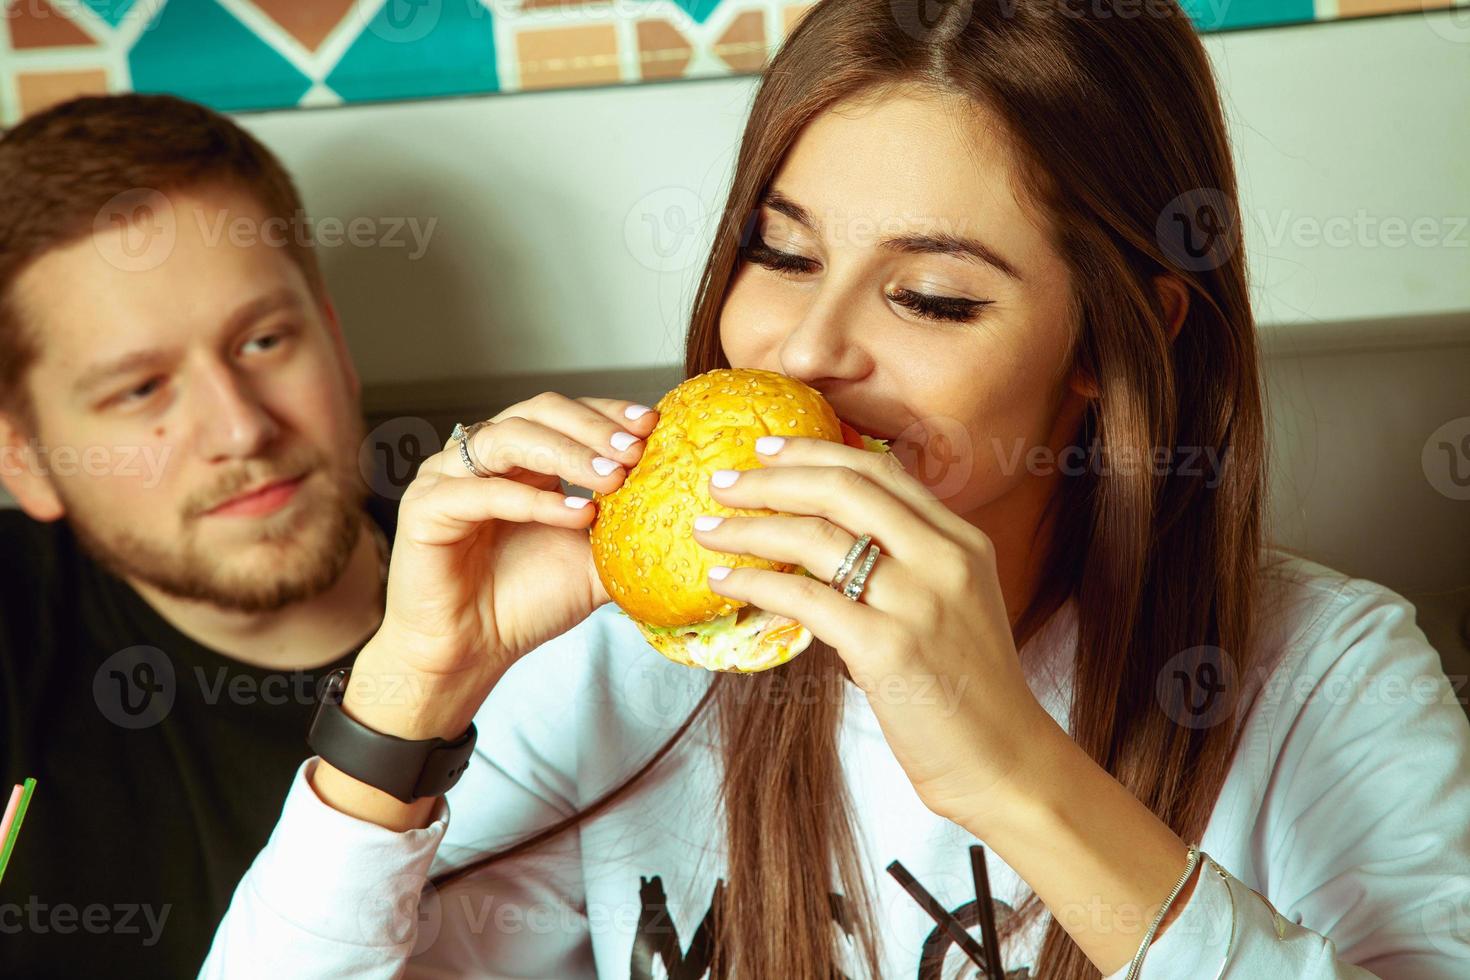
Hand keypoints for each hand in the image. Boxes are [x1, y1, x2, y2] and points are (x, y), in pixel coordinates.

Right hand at [360, 393, 657, 727]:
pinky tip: (576, 514)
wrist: (472, 652)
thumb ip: (627, 529)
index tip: (651, 425)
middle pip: (538, 412)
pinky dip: (533, 499)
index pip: (565, 413)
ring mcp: (447, 477)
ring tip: (612, 478)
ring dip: (566, 453)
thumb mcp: (593, 560)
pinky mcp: (425, 508)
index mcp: (519, 458)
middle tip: (635, 450)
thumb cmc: (525, 603)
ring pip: (508, 438)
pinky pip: (481, 492)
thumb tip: (687, 509)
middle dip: (592, 427)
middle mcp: (482, 457)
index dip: (607, 412)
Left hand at [693, 435, 1058, 825]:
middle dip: (772, 476)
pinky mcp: (887, 647)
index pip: (881, 470)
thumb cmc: (970, 691)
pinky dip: (756, 582)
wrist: (1005, 762)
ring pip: (816, 536)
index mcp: (962, 541)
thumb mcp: (957, 604)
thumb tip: (833, 537)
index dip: (816, 452)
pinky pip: (805, 597)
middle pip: (844, 488)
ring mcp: (918, 601)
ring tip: (706, 529)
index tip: (768, 448)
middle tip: (721, 480)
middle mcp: (944, 559)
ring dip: (749, 527)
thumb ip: (910, 563)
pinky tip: (725, 581)